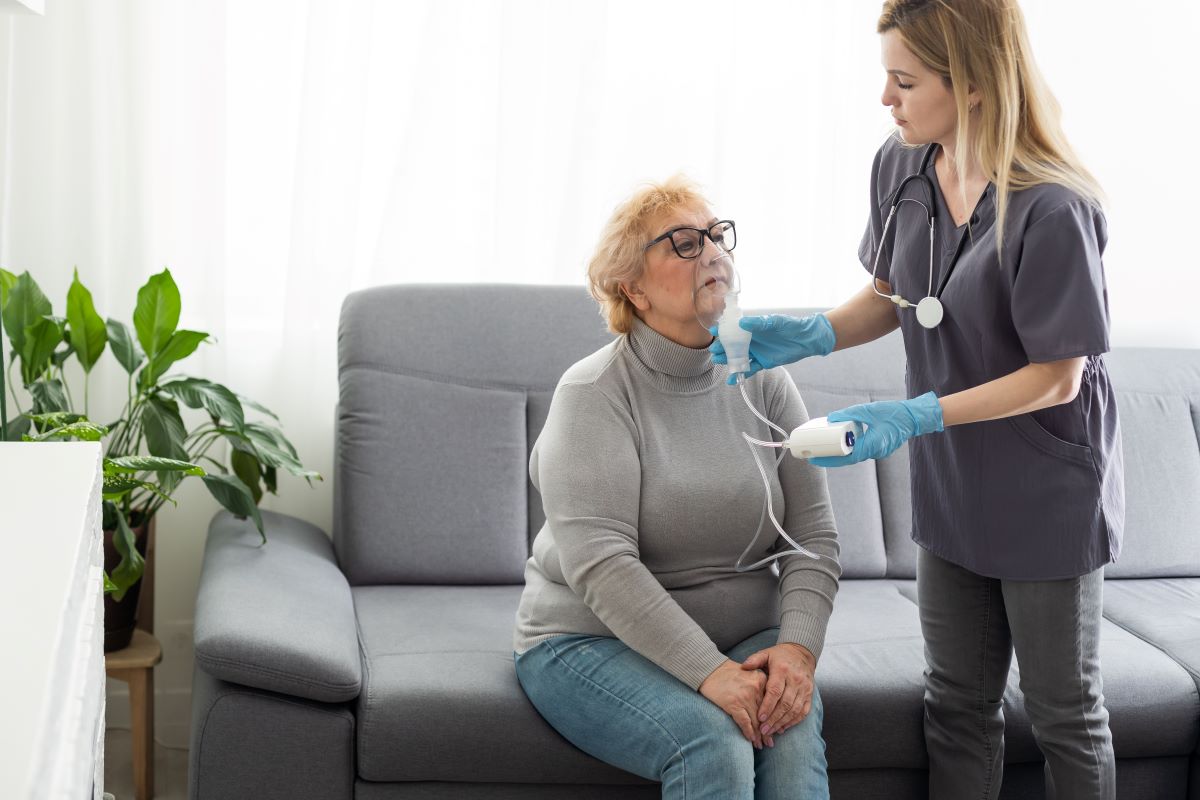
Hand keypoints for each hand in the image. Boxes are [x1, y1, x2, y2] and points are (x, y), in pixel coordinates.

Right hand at [699, 659, 769, 748]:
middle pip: (765, 714)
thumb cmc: (729, 674)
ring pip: (756, 721)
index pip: (771, 704)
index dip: (774, 719)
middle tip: (770, 743)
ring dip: (758, 736)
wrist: (709, 670)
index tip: (776, 730)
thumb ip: (761, 688)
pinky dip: (748, 732)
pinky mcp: (733, 704)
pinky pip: (745, 722)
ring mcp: (745, 697)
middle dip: (768, 731)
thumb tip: (769, 711)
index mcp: (762, 680)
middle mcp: (756, 688)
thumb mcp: (750, 675)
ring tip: (761, 745)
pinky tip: (750, 740)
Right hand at [709, 313, 835, 384]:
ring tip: (718, 362)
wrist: (807, 339)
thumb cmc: (791, 326)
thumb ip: (759, 323)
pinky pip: (749, 369)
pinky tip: (732, 380)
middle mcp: (752, 340)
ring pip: (738, 357)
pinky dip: (741, 374)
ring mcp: (756, 351)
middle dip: (722, 347)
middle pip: (733, 344)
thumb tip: (742, 322)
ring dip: (728, 360)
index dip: (724, 330)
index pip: (734, 329)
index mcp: (753, 327)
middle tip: (714, 351)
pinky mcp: (763, 362)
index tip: (714, 331)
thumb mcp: (775, 322)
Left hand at [740, 643, 816, 738]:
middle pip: (785, 703)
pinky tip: (783, 728)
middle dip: (774, 719)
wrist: (801, 653)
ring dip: (782, 722)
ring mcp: (804, 688)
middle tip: (763, 730)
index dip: (767, 706)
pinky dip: (794, 721)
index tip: (759, 718)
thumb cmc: (779, 656)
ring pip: (795, 710)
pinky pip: (803, 711)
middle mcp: (795, 679)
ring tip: (771, 731)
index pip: (775, 691)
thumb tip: (743, 666)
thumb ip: (754, 660)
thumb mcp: (766, 653)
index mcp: (782, 670)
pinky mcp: (810, 694)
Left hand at [809, 391, 942, 467]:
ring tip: (823, 449)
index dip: (829, 458)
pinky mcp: (879, 447)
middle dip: (830, 458)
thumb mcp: (868, 410)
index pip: (847, 456)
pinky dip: (849, 447)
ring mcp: (878, 451)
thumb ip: (848, 414)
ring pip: (854, 455)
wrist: (915, 417)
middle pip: (848, 458)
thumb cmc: (894, 413)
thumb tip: (831, 417)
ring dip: (839, 453)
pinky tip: (840, 442)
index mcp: (873, 445)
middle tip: (814, 455)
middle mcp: (875, 451)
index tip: (815, 458)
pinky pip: (861, 450)